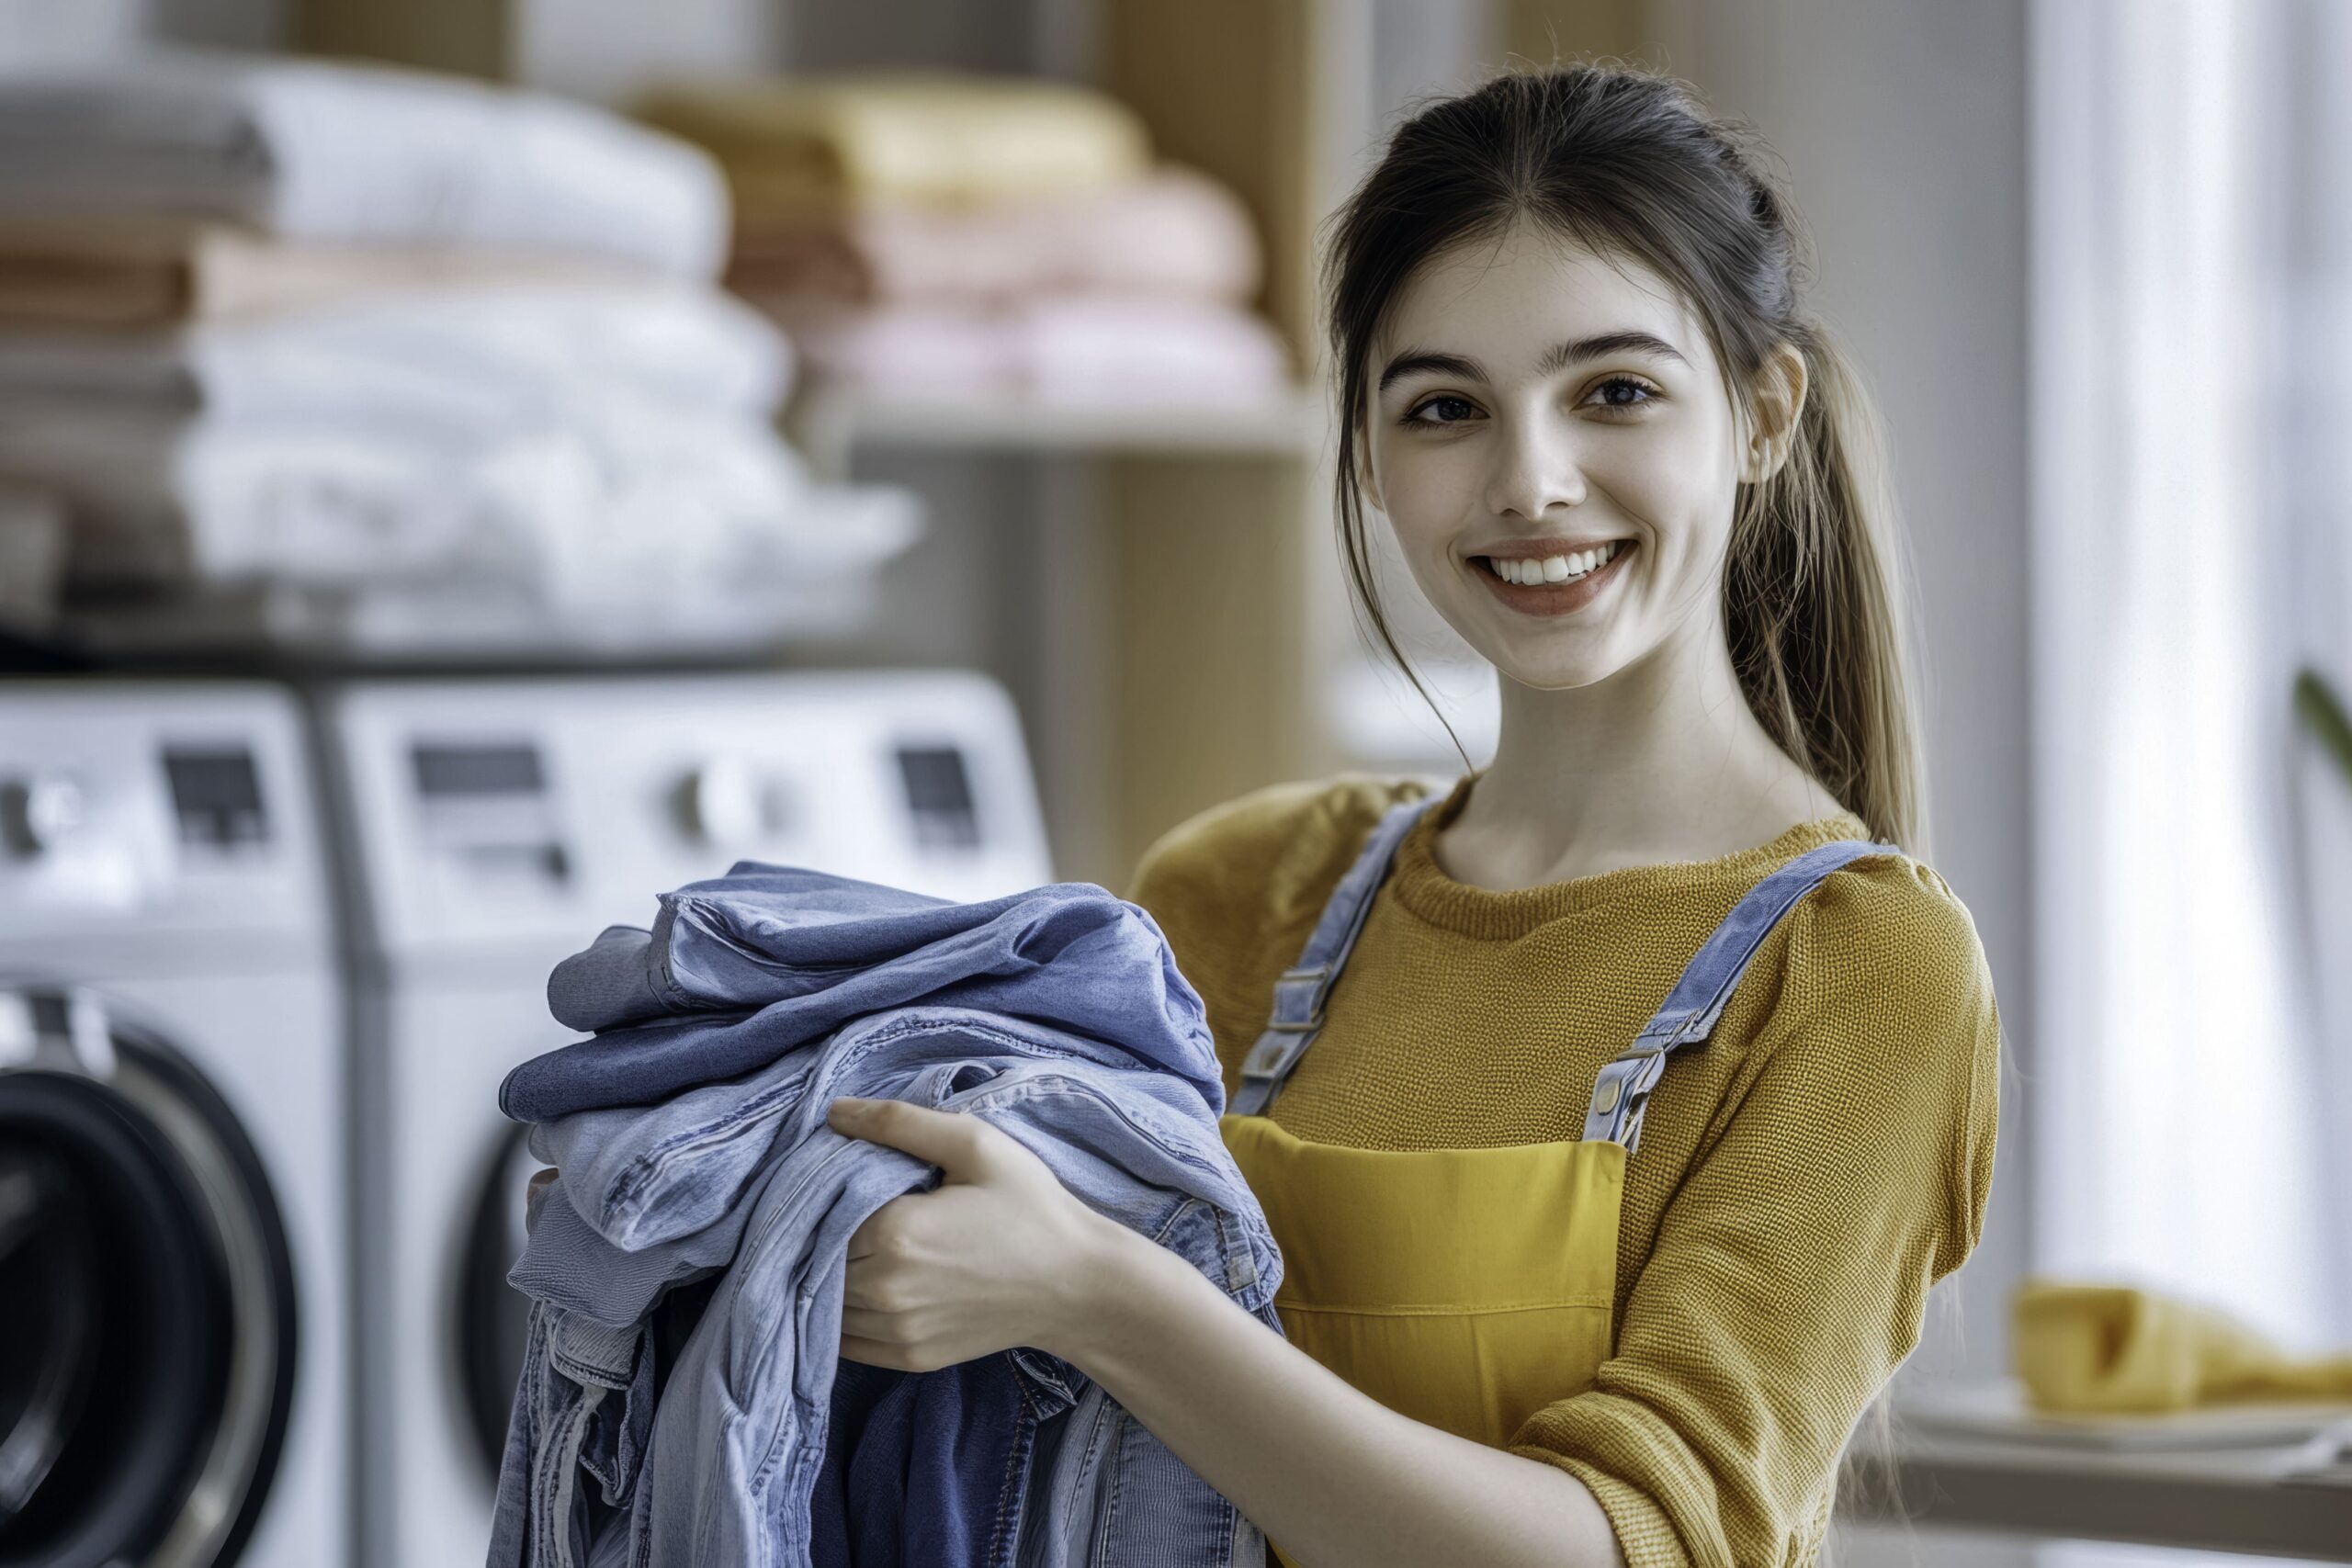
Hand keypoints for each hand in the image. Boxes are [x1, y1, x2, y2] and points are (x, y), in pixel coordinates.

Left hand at [826, 1096, 1128, 1371]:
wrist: (1078, 1285)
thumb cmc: (1031, 1207)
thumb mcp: (975, 1144)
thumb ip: (899, 1122)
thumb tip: (834, 1112)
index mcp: (895, 1233)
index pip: (820, 1213)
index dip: (823, 1194)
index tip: (841, 1182)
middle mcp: (886, 1289)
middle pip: (816, 1259)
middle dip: (822, 1235)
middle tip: (847, 1211)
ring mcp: (898, 1330)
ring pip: (824, 1303)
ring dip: (826, 1277)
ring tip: (856, 1248)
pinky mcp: (910, 1357)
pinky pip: (846, 1341)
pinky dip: (842, 1315)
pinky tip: (864, 1287)